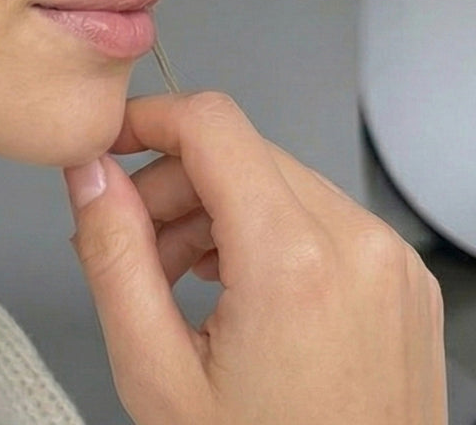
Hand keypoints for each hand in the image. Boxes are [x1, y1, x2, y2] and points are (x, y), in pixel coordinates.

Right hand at [62, 91, 446, 424]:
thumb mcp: (155, 372)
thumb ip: (112, 255)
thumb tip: (88, 172)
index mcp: (295, 261)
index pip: (211, 122)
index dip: (147, 119)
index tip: (110, 146)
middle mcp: (358, 244)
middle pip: (239, 150)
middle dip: (172, 184)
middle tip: (133, 245)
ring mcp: (391, 262)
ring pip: (277, 178)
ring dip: (214, 209)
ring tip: (178, 280)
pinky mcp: (403, 281)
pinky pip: (319, 216)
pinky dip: (264, 232)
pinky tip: (233, 291)